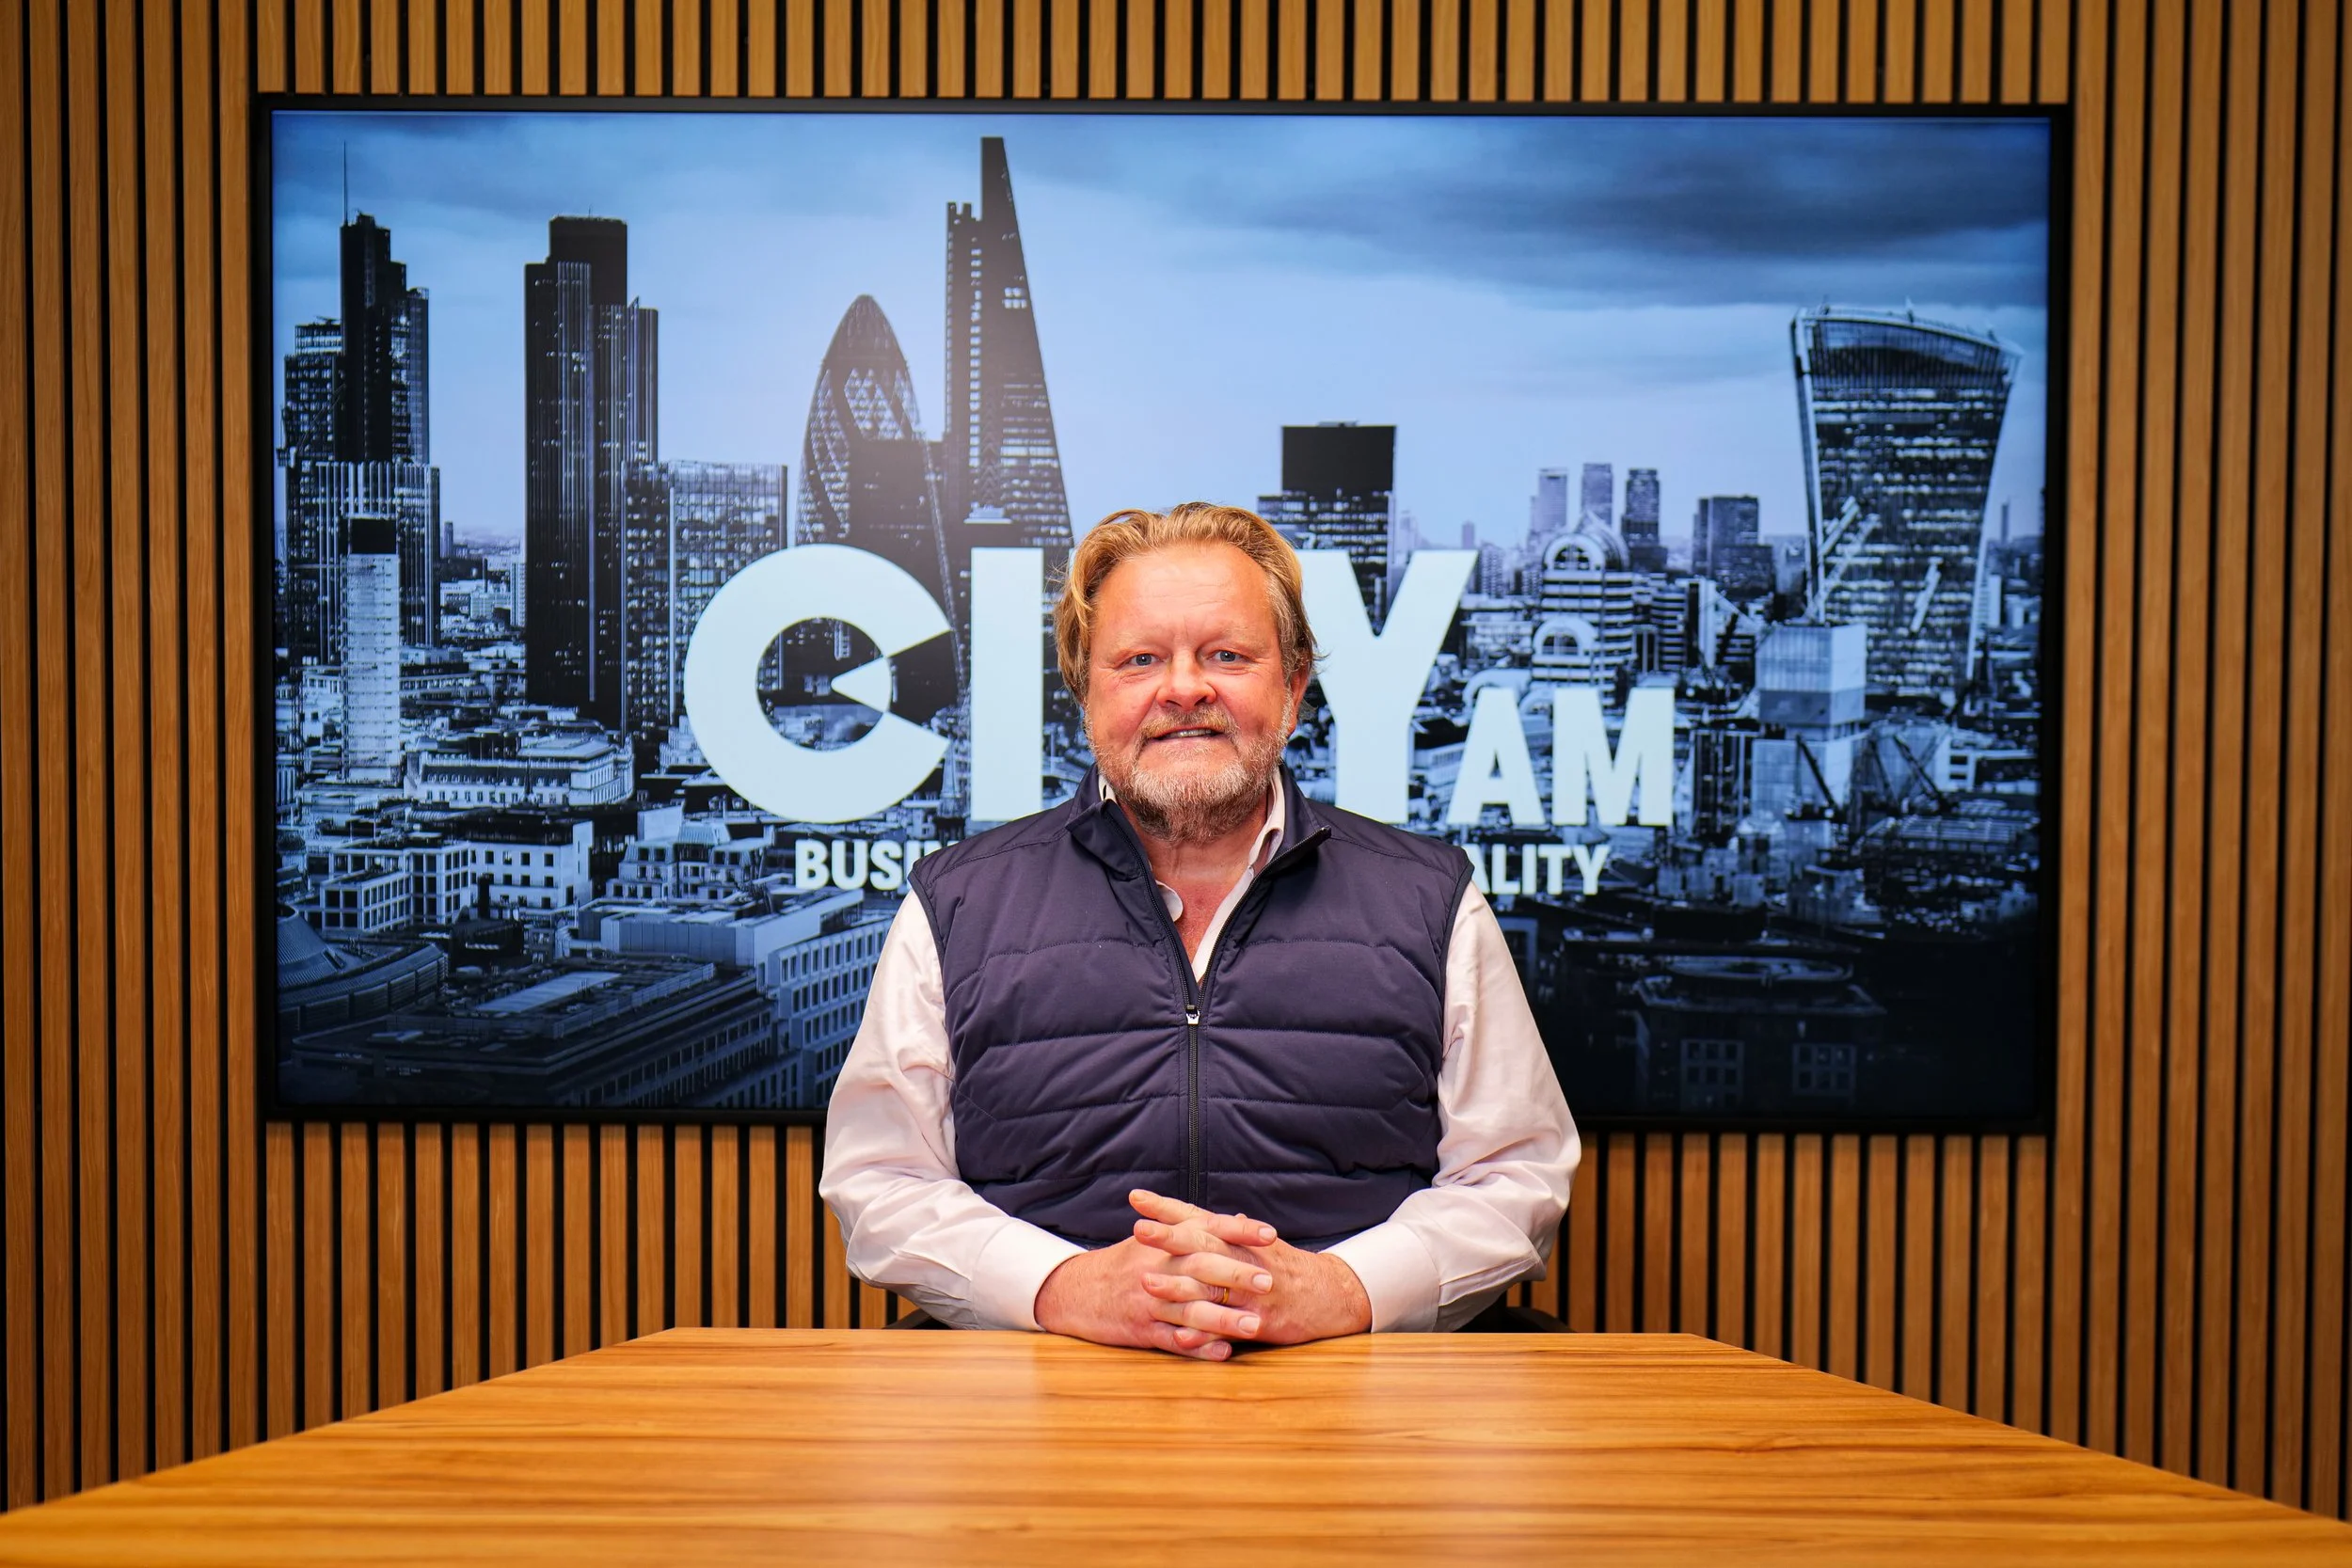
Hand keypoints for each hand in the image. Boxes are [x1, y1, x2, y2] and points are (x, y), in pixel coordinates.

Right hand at [1033, 1235, 1252, 1360]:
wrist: (1076, 1291)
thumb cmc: (1124, 1264)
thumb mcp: (1153, 1239)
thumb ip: (1194, 1229)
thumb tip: (1239, 1219)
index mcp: (1163, 1242)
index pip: (1207, 1230)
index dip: (1239, 1232)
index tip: (1271, 1234)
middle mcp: (1157, 1268)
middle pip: (1201, 1269)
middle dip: (1237, 1275)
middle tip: (1270, 1282)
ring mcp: (1149, 1301)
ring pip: (1191, 1310)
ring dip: (1224, 1319)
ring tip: (1255, 1325)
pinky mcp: (1141, 1329)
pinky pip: (1173, 1340)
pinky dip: (1199, 1347)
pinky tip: (1223, 1352)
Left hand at [1128, 1190, 1372, 1345]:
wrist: (1330, 1296)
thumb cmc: (1287, 1267)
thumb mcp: (1258, 1242)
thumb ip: (1224, 1231)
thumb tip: (1197, 1215)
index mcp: (1240, 1238)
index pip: (1198, 1216)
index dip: (1167, 1207)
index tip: (1136, 1198)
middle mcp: (1244, 1259)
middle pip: (1202, 1245)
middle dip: (1169, 1237)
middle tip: (1138, 1230)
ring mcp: (1251, 1291)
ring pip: (1210, 1286)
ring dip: (1177, 1285)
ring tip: (1146, 1283)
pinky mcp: (1259, 1321)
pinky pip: (1226, 1328)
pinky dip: (1202, 1334)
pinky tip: (1178, 1336)